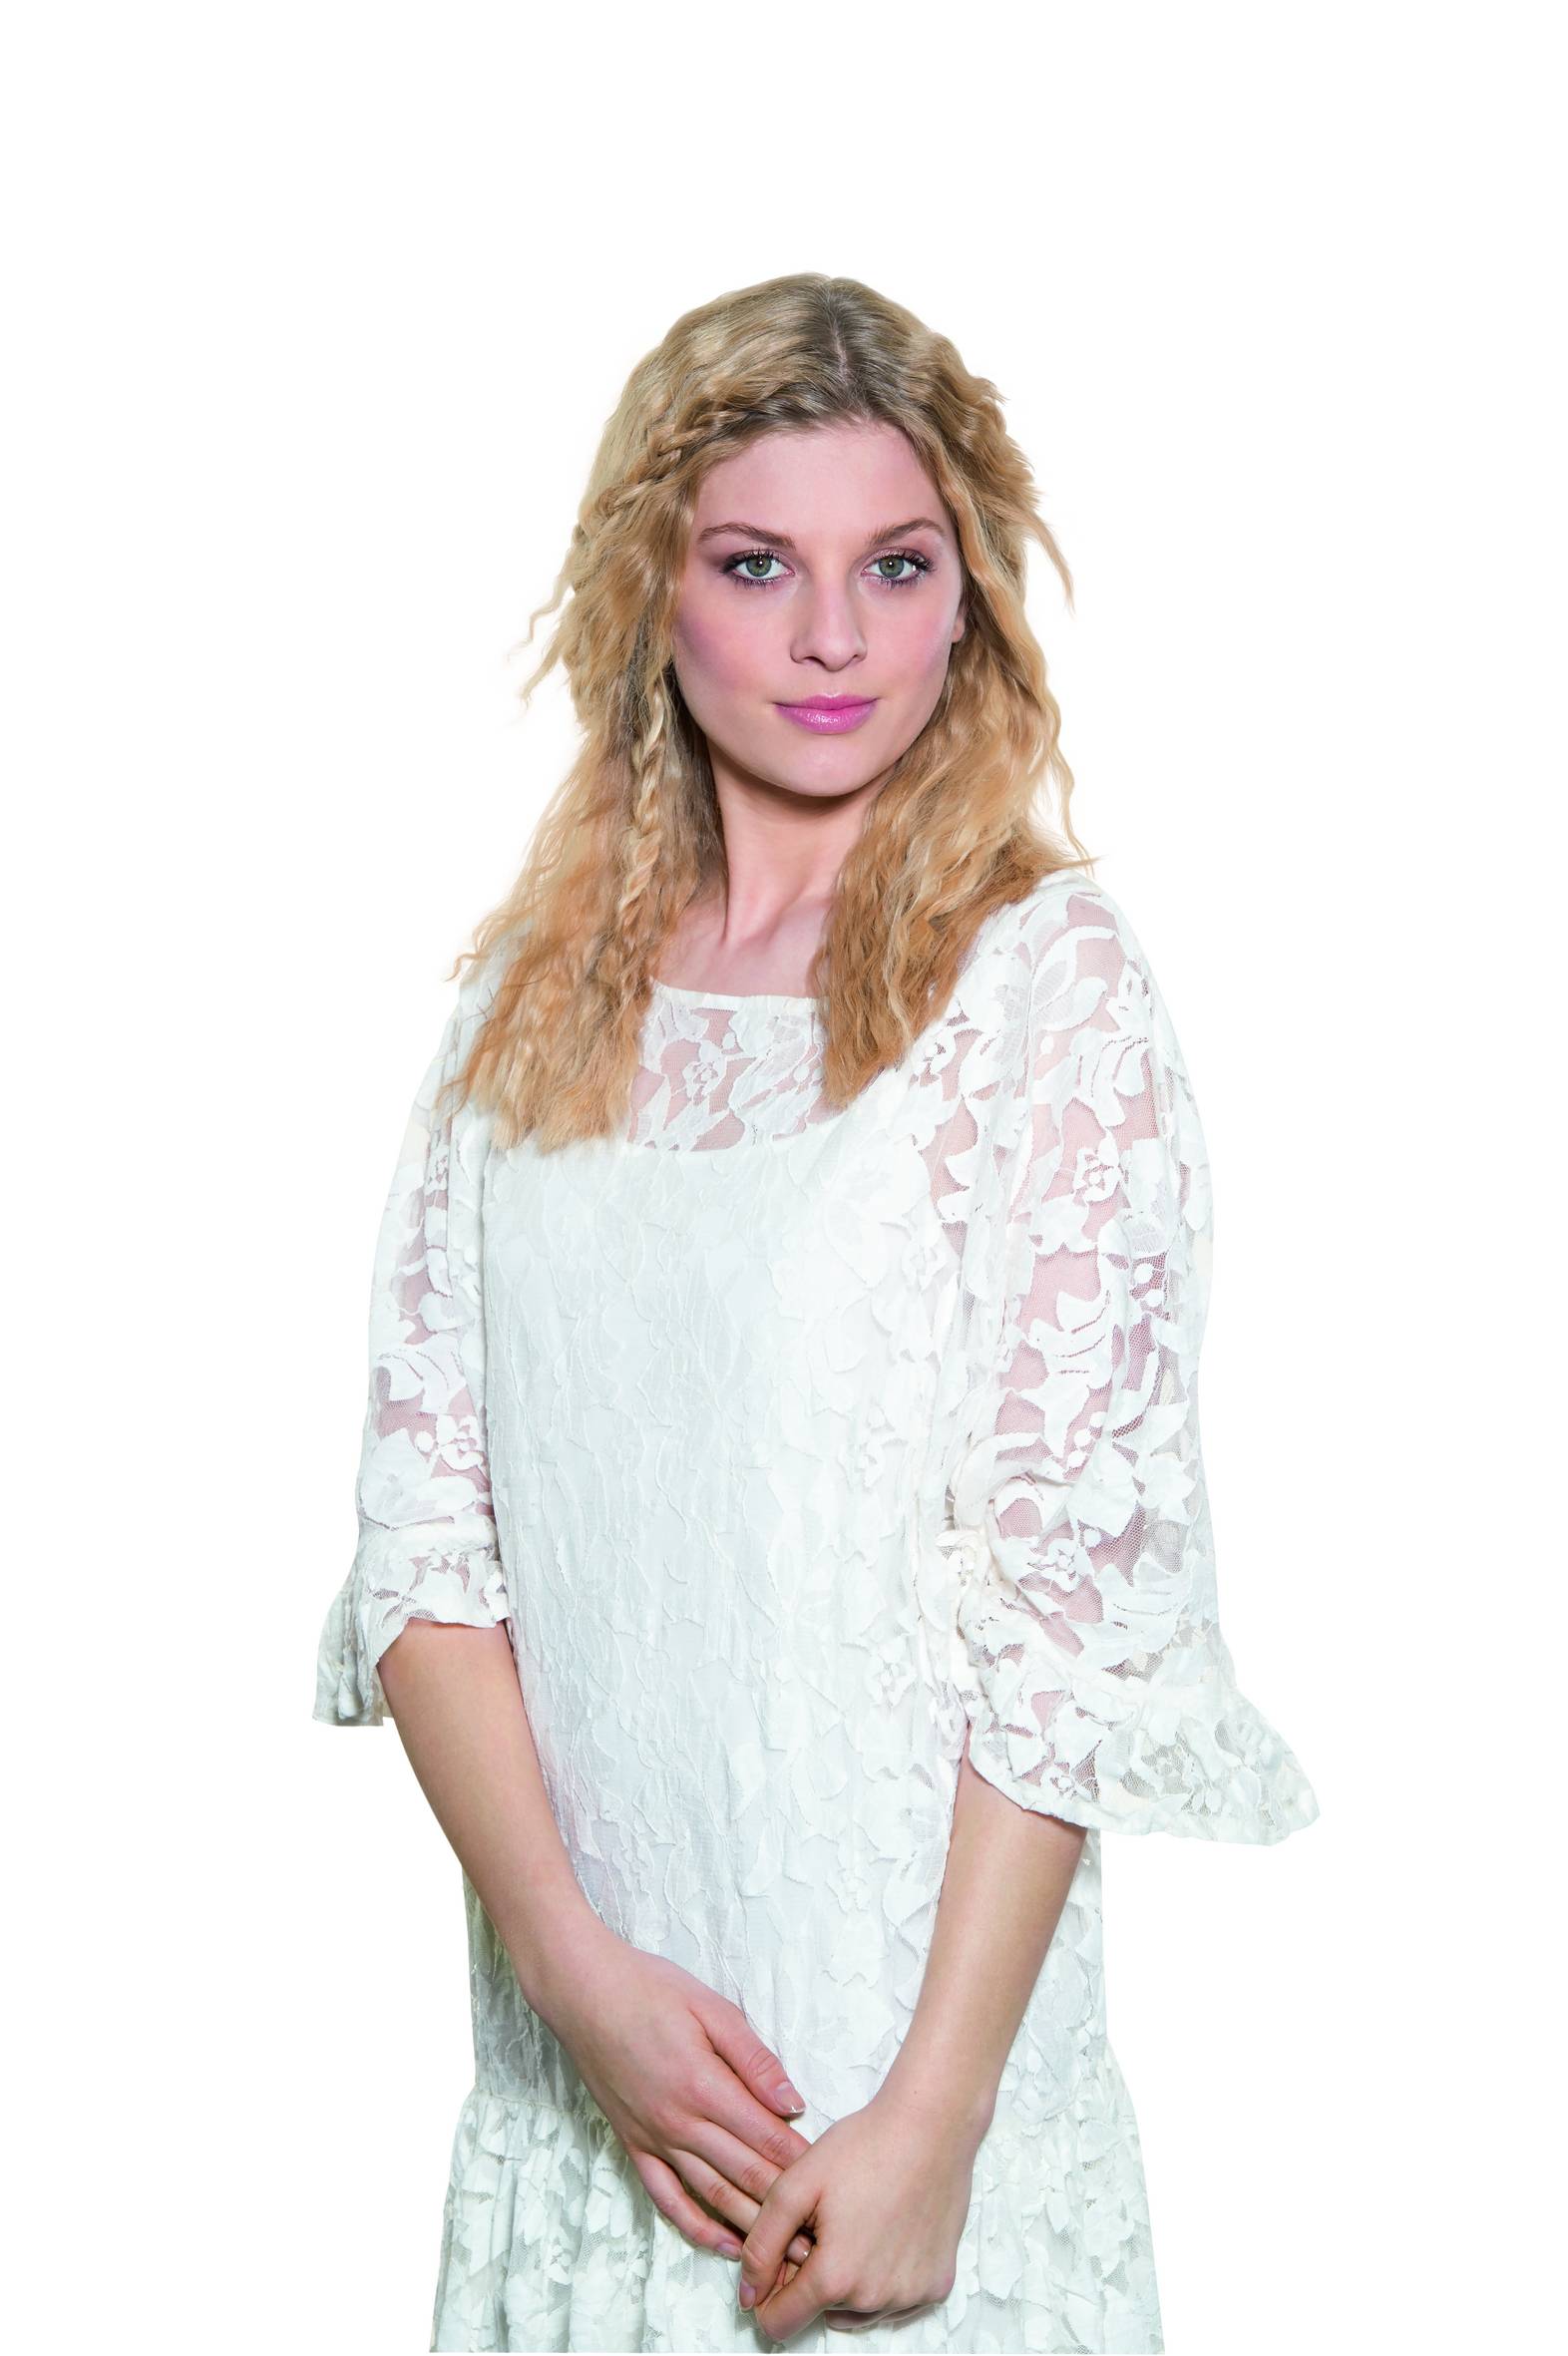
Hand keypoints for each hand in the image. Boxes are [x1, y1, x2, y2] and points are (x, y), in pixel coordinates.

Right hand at [535, 1929, 815, 2269]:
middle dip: (785, 2206)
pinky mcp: (633, 2144)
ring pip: (710, 2193)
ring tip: (783, 2253)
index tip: (830, 2182)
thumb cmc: (649, 1989)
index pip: (764, 2136)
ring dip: (749, 2226)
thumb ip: (754, 2059)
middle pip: (744, 2173)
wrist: (583, 1992)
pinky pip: (667, 2198)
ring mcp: (654, 2138)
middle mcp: (679, 2121)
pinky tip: (722, 2244)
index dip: (800, 2162)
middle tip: (819, 2236)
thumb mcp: (710, 2007)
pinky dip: (696, 2226)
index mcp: (704, 2085)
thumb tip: (792, 2102)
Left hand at [737, 2083, 981, 2338]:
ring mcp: (910, 2296)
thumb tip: (748, 2296)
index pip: (780, 2322)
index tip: (779, 2258)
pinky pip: (895, 2300)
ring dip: (849, 2281)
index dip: (768, 2293)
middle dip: (813, 2277)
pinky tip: (888, 2231)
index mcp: (835, 2277)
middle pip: (821, 2312)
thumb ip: (762, 2245)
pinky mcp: (937, 2286)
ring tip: (858, 2224)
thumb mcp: (796, 2184)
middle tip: (827, 2223)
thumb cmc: (864, 2146)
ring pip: (857, 2310)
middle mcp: (875, 2299)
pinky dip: (884, 2277)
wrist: (931, 2125)